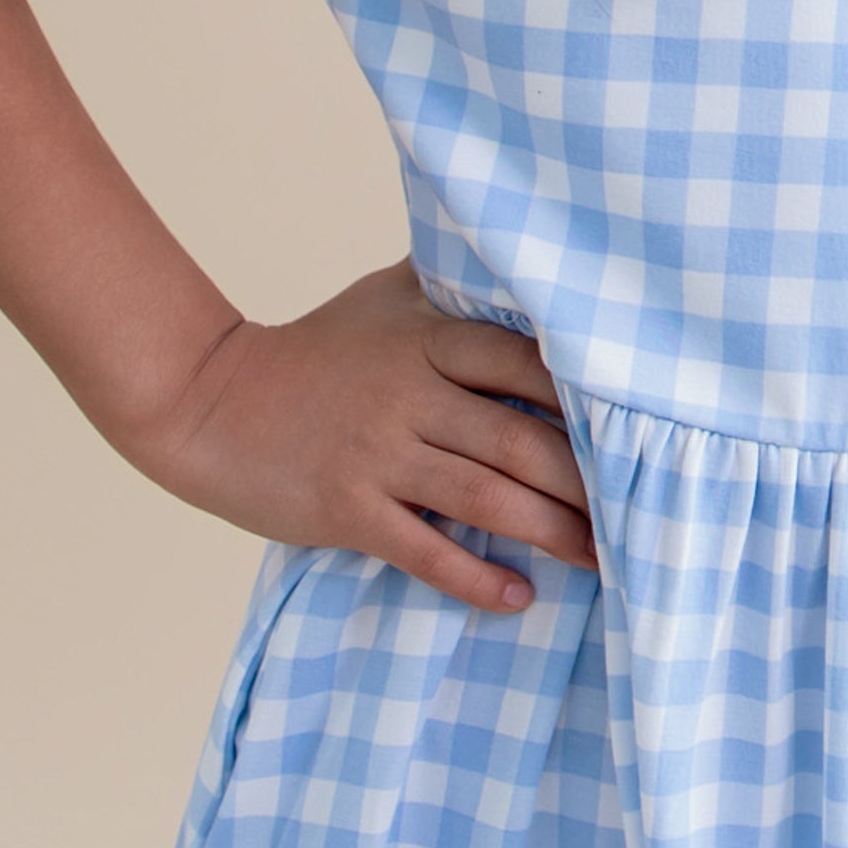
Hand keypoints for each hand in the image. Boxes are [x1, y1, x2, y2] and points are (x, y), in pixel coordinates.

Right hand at [131, 260, 597, 611]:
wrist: (211, 401)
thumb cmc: (313, 348)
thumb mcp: (383, 298)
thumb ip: (449, 281)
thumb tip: (520, 250)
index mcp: (426, 338)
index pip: (522, 363)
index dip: (581, 396)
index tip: (637, 423)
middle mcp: (410, 393)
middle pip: (517, 438)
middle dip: (584, 481)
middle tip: (637, 513)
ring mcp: (379, 454)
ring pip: (483, 496)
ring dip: (549, 532)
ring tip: (602, 560)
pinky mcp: (347, 509)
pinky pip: (423, 549)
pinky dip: (473, 577)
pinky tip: (517, 597)